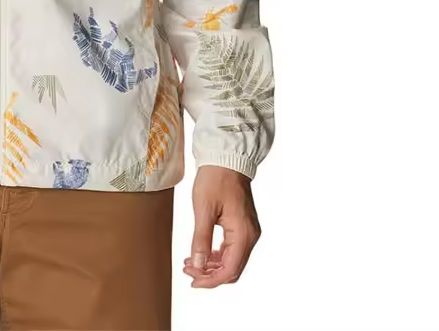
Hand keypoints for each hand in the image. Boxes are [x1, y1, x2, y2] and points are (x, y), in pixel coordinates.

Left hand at [183, 165, 260, 287]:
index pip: (230, 270)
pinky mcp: (242, 225)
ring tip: (190, 263)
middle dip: (210, 274)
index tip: (193, 282)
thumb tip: (198, 264)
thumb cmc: (215, 178)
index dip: (211, 280)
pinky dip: (217, 254)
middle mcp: (250, 236)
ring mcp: (248, 230)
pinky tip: (201, 253)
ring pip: (232, 259)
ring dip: (212, 265)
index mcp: (244, 234)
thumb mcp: (203, 209)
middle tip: (188, 271)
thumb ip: (201, 239)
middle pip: (233, 268)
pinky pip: (231, 248)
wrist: (226, 158)